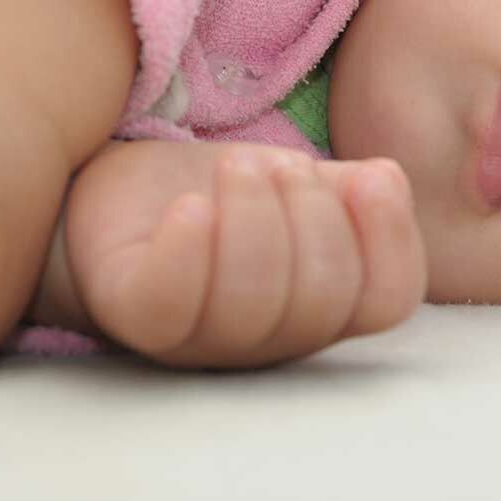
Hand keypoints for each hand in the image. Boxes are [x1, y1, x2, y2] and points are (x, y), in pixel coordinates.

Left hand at [65, 145, 425, 368]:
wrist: (109, 196)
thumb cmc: (211, 193)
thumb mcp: (288, 184)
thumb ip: (343, 192)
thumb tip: (386, 179)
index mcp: (317, 308)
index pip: (385, 302)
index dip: (392, 240)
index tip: (374, 174)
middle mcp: (265, 339)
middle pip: (321, 301)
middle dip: (313, 215)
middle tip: (280, 162)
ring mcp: (196, 338)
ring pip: (250, 305)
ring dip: (255, 218)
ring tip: (237, 164)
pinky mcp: (132, 316)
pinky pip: (168, 303)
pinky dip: (187, 250)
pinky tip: (190, 205)